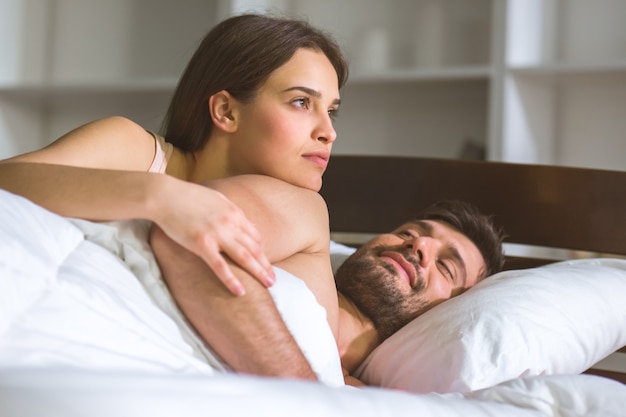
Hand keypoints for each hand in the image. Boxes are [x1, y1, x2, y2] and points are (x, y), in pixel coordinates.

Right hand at [153, 179, 274, 295]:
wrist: (164, 195)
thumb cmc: (186, 196)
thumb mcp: (215, 199)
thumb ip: (228, 211)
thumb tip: (236, 220)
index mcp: (234, 212)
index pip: (255, 235)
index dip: (262, 251)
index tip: (266, 263)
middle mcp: (230, 223)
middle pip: (255, 248)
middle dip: (266, 265)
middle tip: (274, 280)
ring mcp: (217, 234)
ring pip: (244, 257)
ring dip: (259, 272)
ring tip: (269, 285)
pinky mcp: (201, 244)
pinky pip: (220, 266)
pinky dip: (232, 280)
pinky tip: (240, 292)